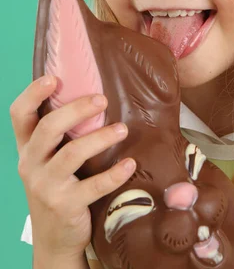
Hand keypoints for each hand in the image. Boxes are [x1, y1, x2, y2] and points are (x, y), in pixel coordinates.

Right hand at [10, 75, 135, 261]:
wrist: (54, 238)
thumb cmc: (57, 186)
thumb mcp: (48, 159)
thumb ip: (60, 132)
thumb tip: (92, 90)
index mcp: (27, 147)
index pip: (19, 115)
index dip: (32, 94)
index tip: (53, 78)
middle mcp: (31, 164)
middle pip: (48, 128)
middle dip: (76, 110)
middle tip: (102, 99)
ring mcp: (46, 186)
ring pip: (72, 154)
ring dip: (100, 138)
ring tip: (123, 129)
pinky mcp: (66, 206)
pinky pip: (93, 186)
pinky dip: (114, 174)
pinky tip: (130, 164)